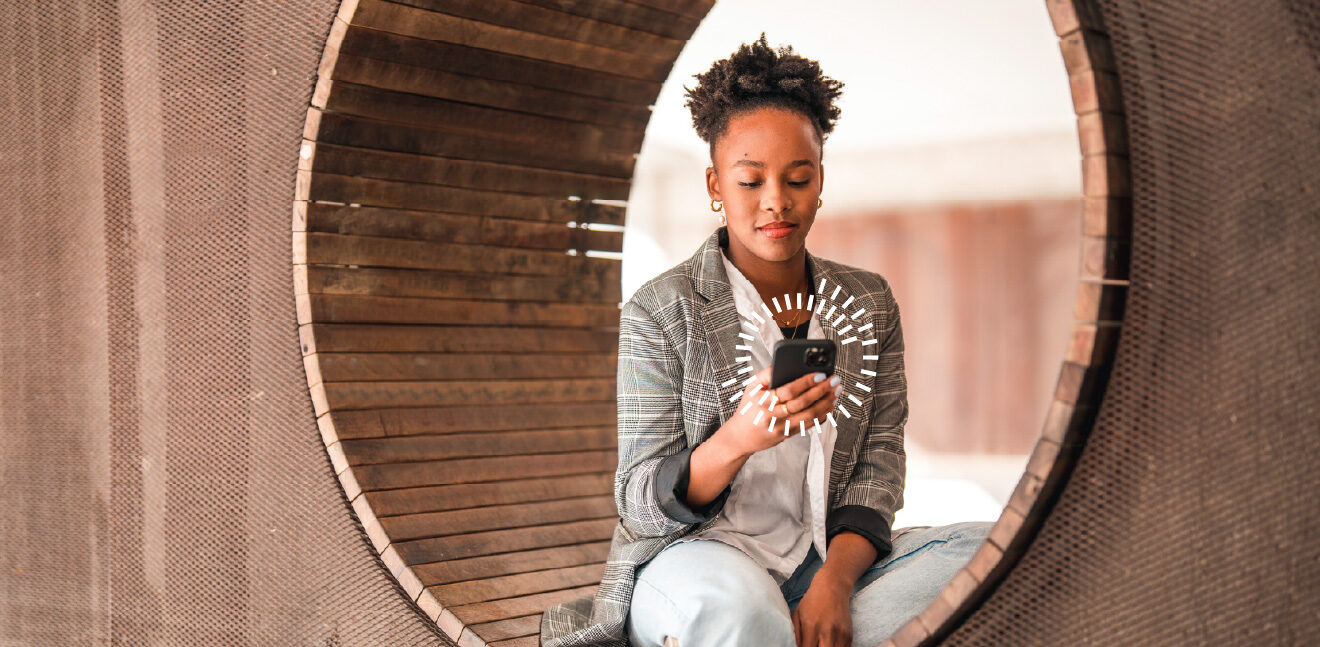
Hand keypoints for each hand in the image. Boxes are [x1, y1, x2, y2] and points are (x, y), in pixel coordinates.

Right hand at [717, 366, 840, 458]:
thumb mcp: (750, 388)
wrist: (740, 437)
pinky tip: (829, 406)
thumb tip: (782, 363)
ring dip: (825, 403)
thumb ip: (765, 375)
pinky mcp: (787, 435)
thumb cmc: (748, 409)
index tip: (821, 374)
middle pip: (802, 403)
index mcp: (762, 401)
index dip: (806, 382)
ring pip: (808, 415)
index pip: (788, 390)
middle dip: (821, 390)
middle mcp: (772, 416)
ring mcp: (780, 428)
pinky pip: (807, 425)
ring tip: (835, 393)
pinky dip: (821, 415)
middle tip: (835, 381)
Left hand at [791, 569, 853, 646]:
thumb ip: (796, 634)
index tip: (805, 646)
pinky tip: (830, 644)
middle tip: (814, 645)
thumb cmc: (812, 600)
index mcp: (811, 626)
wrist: (833, 586)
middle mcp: (827, 631)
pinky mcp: (849, 635)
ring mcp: (840, 634)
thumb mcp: (798, 614)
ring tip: (822, 644)